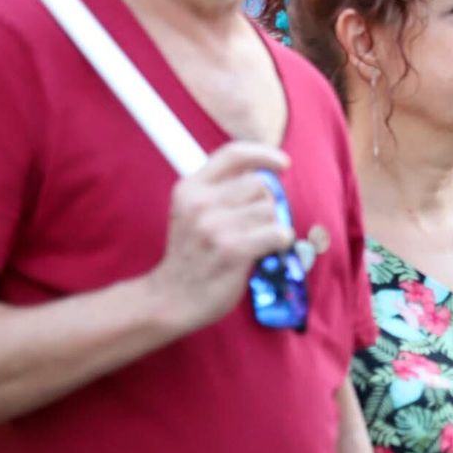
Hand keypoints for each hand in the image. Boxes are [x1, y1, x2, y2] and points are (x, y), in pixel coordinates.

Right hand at [143, 142, 294, 333]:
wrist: (170, 298)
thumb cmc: (191, 254)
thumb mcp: (191, 212)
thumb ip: (220, 190)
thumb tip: (266, 174)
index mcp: (189, 188)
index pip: (233, 154)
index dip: (263, 154)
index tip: (283, 163)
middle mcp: (200, 203)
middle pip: (260, 184)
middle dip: (267, 203)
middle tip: (256, 224)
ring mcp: (215, 227)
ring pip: (271, 209)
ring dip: (272, 225)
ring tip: (256, 240)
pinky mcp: (233, 250)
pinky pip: (278, 233)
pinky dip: (281, 241)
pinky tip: (267, 250)